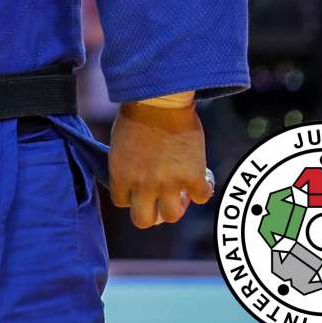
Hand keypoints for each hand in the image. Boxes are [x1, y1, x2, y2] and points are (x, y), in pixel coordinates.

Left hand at [108, 100, 213, 228]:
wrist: (159, 102)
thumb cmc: (137, 115)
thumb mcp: (120, 145)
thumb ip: (125, 166)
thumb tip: (133, 180)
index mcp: (121, 176)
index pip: (121, 203)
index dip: (131, 197)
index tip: (138, 189)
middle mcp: (143, 185)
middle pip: (143, 220)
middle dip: (151, 214)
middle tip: (159, 202)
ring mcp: (168, 184)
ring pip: (172, 216)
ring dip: (176, 206)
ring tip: (179, 193)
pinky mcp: (192, 177)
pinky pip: (200, 198)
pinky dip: (202, 190)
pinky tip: (200, 179)